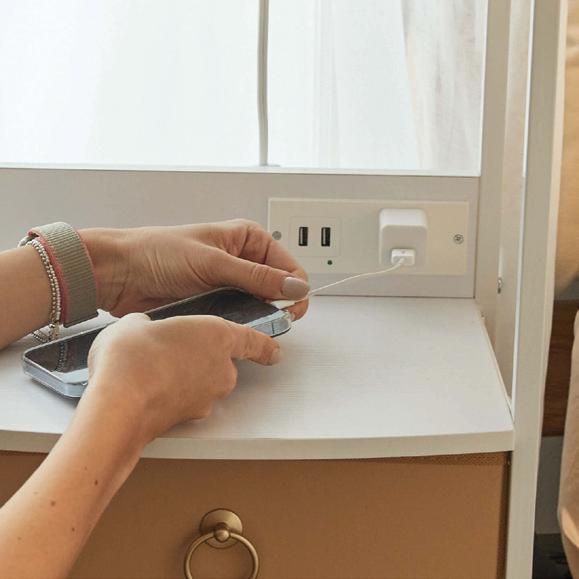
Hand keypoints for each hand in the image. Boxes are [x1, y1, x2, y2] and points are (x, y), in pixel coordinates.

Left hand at [80, 220, 308, 320]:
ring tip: (250, 322)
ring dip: (259, 315)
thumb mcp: (212, 262)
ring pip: (261, 304)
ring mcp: (229, 284)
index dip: (294, 287)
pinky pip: (240, 316)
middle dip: (279, 304)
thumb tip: (295, 286)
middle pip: (278, 287)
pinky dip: (242, 323)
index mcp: (247, 239)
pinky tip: (236, 327)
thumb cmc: (156, 253)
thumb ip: (256, 277)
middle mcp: (242, 261)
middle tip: (273, 318)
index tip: (290, 307)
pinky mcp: (215, 303)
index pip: (288, 266)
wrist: (120, 274)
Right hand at [84, 312, 279, 443]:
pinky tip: (145, 389)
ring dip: (184, 377)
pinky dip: (171, 395)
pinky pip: (185, 401)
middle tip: (169, 349)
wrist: (117, 404)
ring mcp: (207, 397)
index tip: (274, 352)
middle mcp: (221, 369)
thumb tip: (143, 329)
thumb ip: (150, 324)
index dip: (264, 346)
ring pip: (203, 383)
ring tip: (151, 370)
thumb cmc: (132, 358)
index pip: (253, 341)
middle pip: (222, 362)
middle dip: (200, 357)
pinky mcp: (190, 418)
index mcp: (218, 335)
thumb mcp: (136, 323)